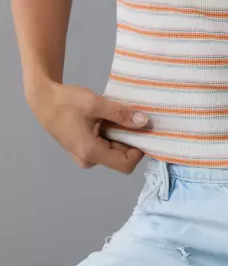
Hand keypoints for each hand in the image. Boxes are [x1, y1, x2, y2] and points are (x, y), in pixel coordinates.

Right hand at [28, 80, 149, 173]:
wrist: (44, 100)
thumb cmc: (68, 102)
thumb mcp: (96, 104)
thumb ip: (121, 114)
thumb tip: (144, 122)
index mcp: (91, 152)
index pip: (126, 164)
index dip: (139, 150)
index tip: (144, 129)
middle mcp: (88, 160)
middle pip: (121, 157)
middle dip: (131, 139)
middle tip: (135, 117)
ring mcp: (85, 155)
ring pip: (114, 150)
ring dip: (122, 135)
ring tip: (121, 115)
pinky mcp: (83, 148)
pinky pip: (105, 145)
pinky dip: (112, 133)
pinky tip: (111, 117)